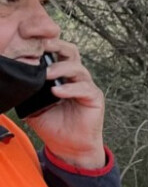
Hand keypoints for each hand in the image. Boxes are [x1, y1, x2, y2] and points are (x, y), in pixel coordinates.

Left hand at [25, 39, 105, 169]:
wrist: (67, 146)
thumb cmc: (52, 124)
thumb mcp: (32, 104)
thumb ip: (27, 89)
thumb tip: (14, 76)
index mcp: (60, 74)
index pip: (55, 52)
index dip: (46, 44)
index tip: (30, 41)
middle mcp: (74, 77)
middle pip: (70, 51)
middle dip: (56, 46)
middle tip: (41, 47)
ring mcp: (85, 86)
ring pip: (77, 67)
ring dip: (61, 68)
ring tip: (46, 74)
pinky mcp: (94, 98)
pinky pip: (84, 88)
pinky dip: (70, 89)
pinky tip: (57, 92)